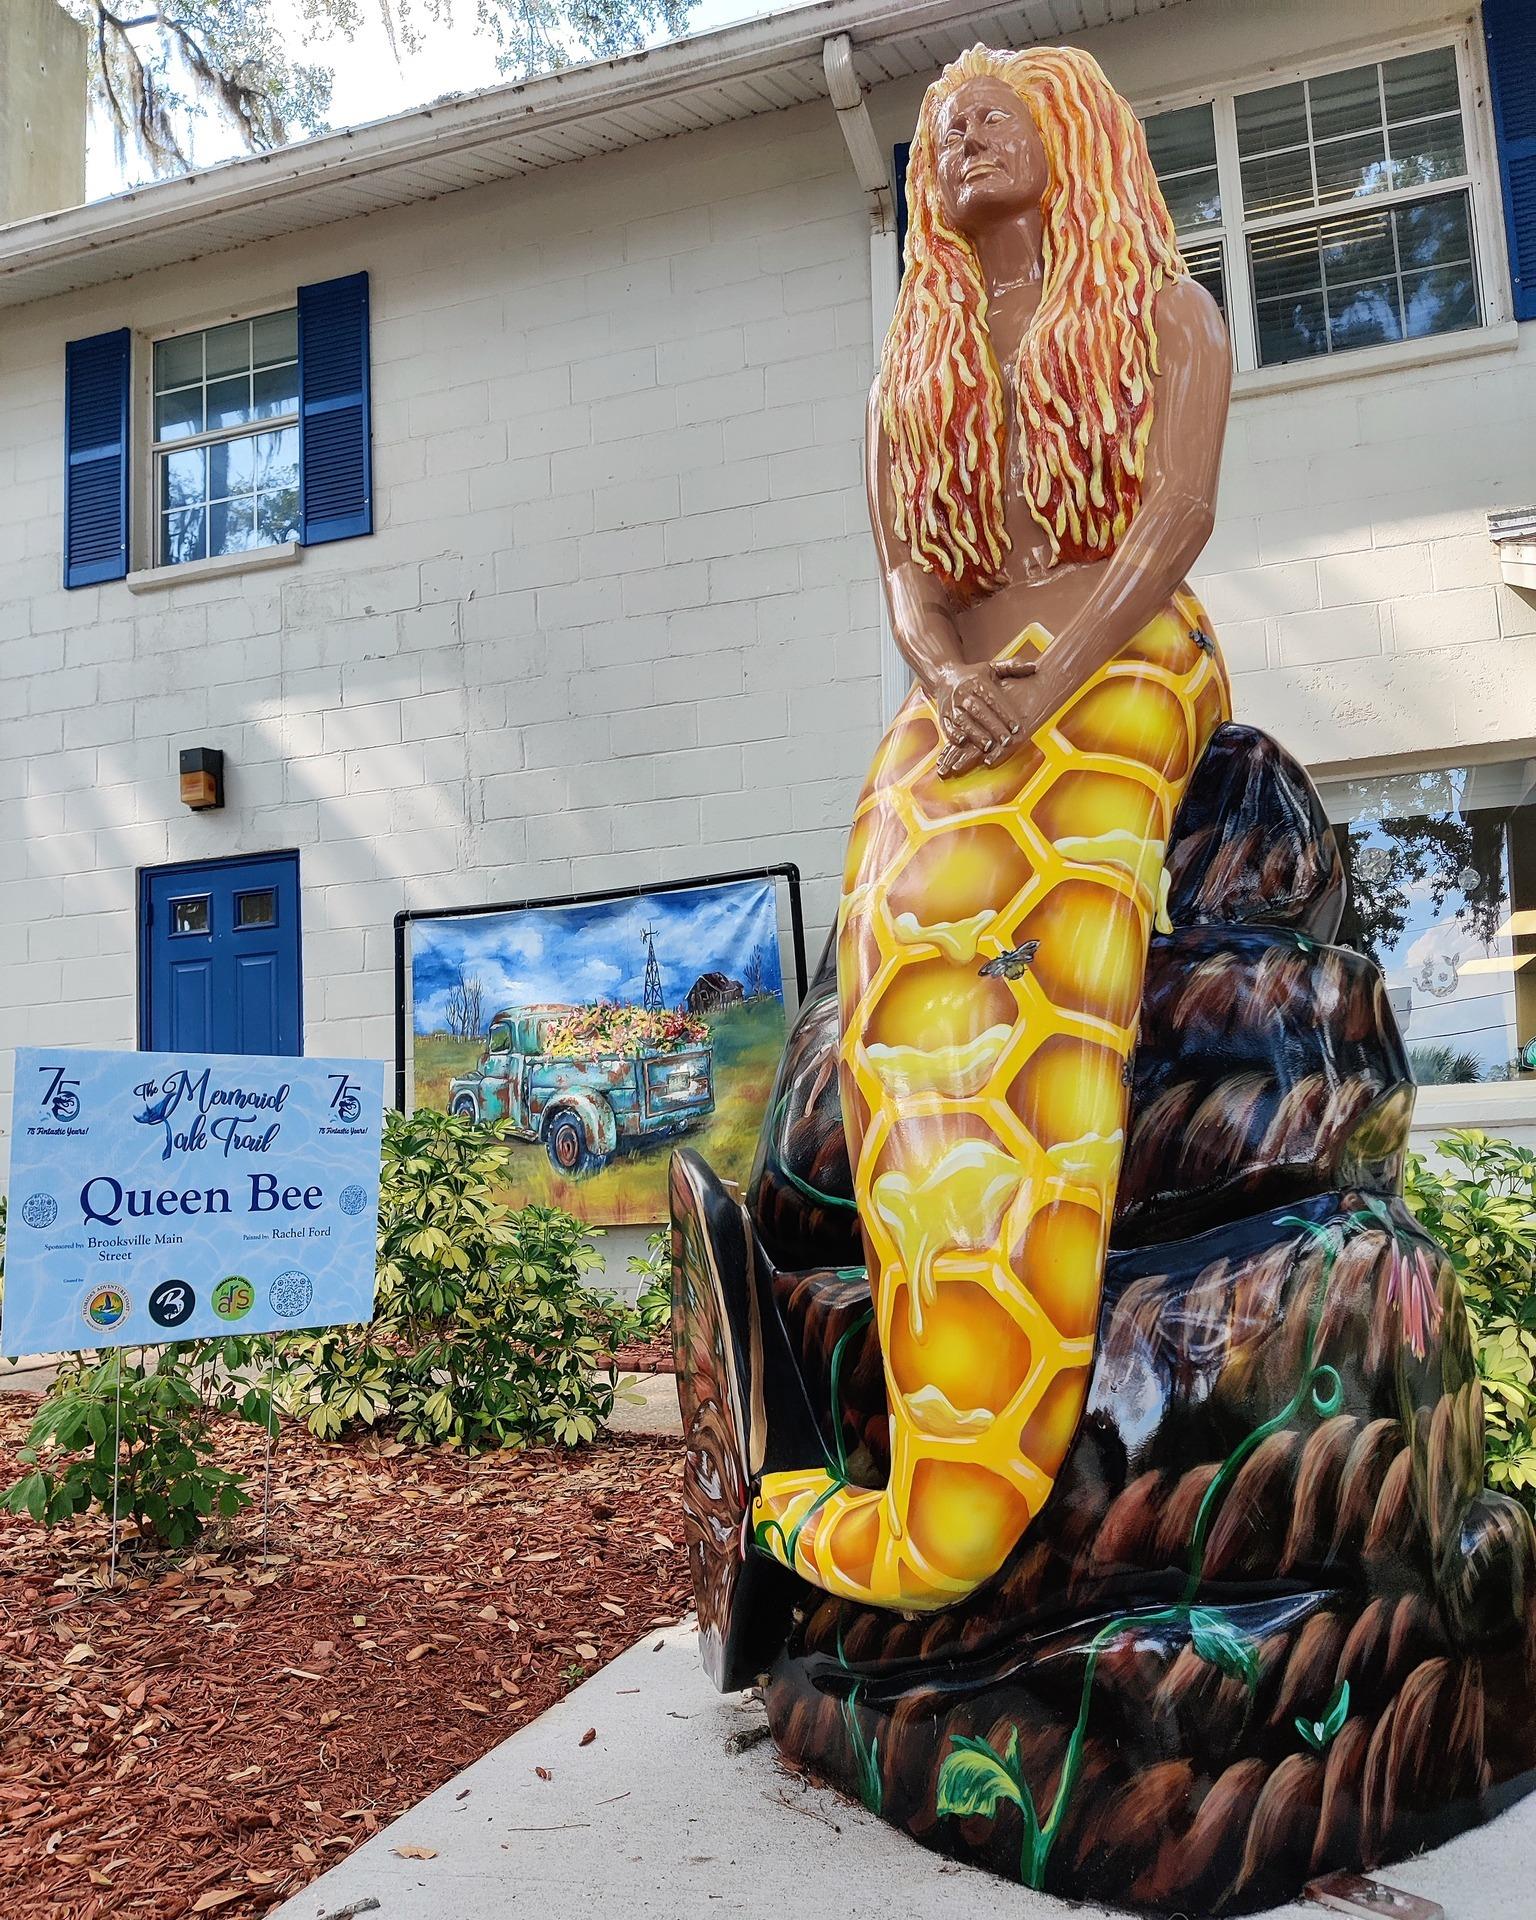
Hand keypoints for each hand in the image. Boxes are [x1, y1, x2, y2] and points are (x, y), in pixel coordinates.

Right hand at [935, 657, 1039, 777]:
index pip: (993, 699)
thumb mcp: (992, 667)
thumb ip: (1013, 667)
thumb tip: (1034, 667)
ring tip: (988, 746)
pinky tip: (962, 742)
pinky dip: (953, 735)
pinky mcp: (942, 716)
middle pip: (979, 711)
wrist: (945, 676)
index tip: (1017, 727)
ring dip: (975, 734)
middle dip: (993, 727)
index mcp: (977, 682)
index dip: (1005, 713)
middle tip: (1007, 741)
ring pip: (962, 721)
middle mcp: (963, 693)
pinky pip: (946, 727)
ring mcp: (951, 706)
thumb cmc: (974, 675)